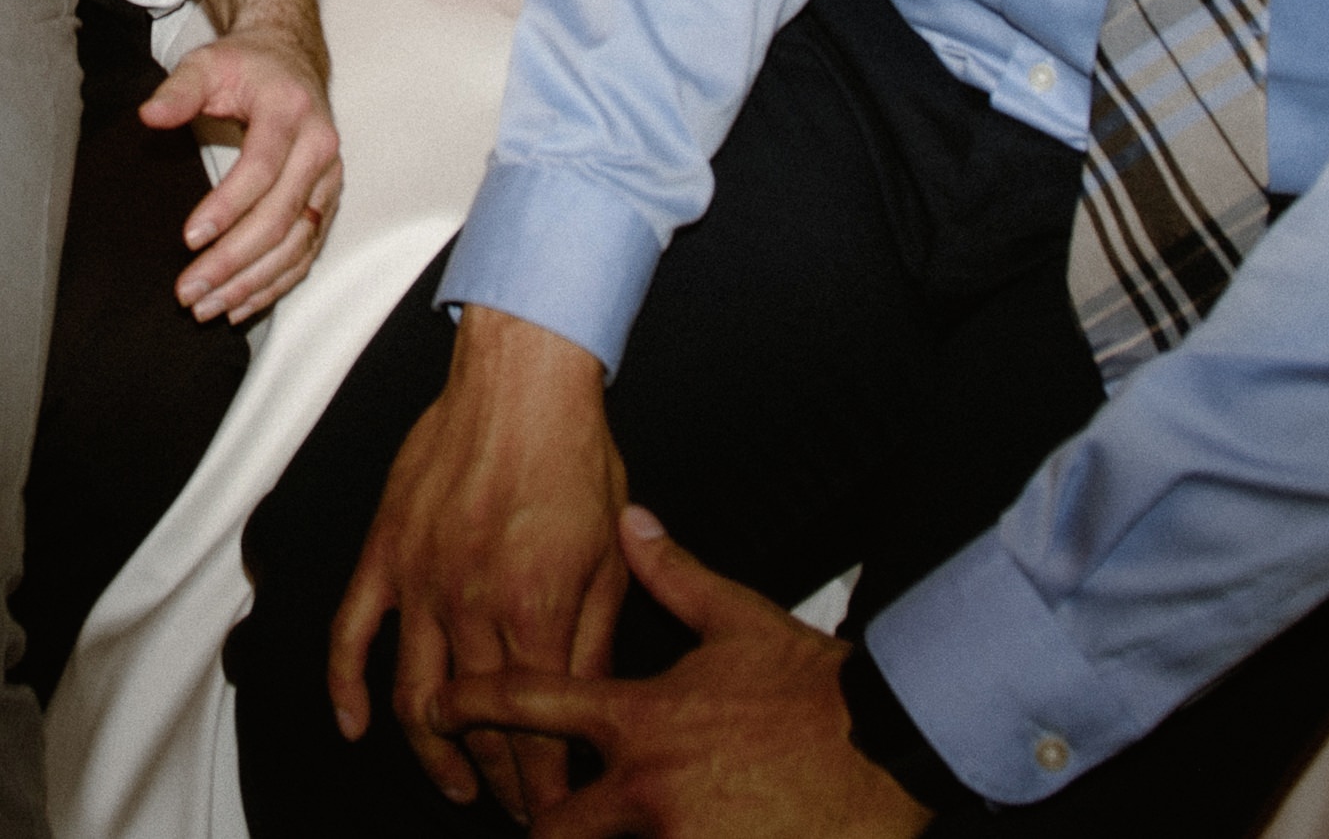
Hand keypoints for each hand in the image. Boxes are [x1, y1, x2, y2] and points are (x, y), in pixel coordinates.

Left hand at [145, 18, 341, 322]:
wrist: (291, 61)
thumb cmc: (246, 65)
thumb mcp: (207, 63)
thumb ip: (178, 90)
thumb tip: (150, 116)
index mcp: (291, 112)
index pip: (261, 169)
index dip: (227, 207)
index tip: (189, 238)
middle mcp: (320, 149)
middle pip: (280, 217)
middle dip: (234, 260)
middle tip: (189, 290)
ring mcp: (329, 179)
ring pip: (296, 244)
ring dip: (253, 282)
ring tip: (208, 306)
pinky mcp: (327, 201)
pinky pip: (306, 252)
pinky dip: (275, 283)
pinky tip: (241, 304)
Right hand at [334, 305, 630, 816]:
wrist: (521, 378)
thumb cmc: (575, 456)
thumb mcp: (610, 555)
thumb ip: (596, 639)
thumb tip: (594, 708)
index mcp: (534, 610)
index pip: (535, 727)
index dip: (544, 784)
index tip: (557, 810)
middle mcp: (469, 605)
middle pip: (475, 724)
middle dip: (498, 781)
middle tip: (515, 808)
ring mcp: (419, 580)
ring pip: (412, 696)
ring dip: (431, 753)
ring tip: (454, 785)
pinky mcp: (384, 551)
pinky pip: (351, 632)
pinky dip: (344, 687)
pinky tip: (355, 726)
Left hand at [428, 509, 927, 838]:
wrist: (889, 747)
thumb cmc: (813, 685)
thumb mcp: (738, 619)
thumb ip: (672, 574)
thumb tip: (633, 522)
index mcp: (639, 715)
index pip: (528, 705)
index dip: (470, 706)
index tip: (439, 708)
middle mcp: (644, 783)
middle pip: (549, 821)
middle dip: (535, 818)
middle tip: (527, 810)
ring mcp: (675, 835)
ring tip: (591, 826)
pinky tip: (674, 835)